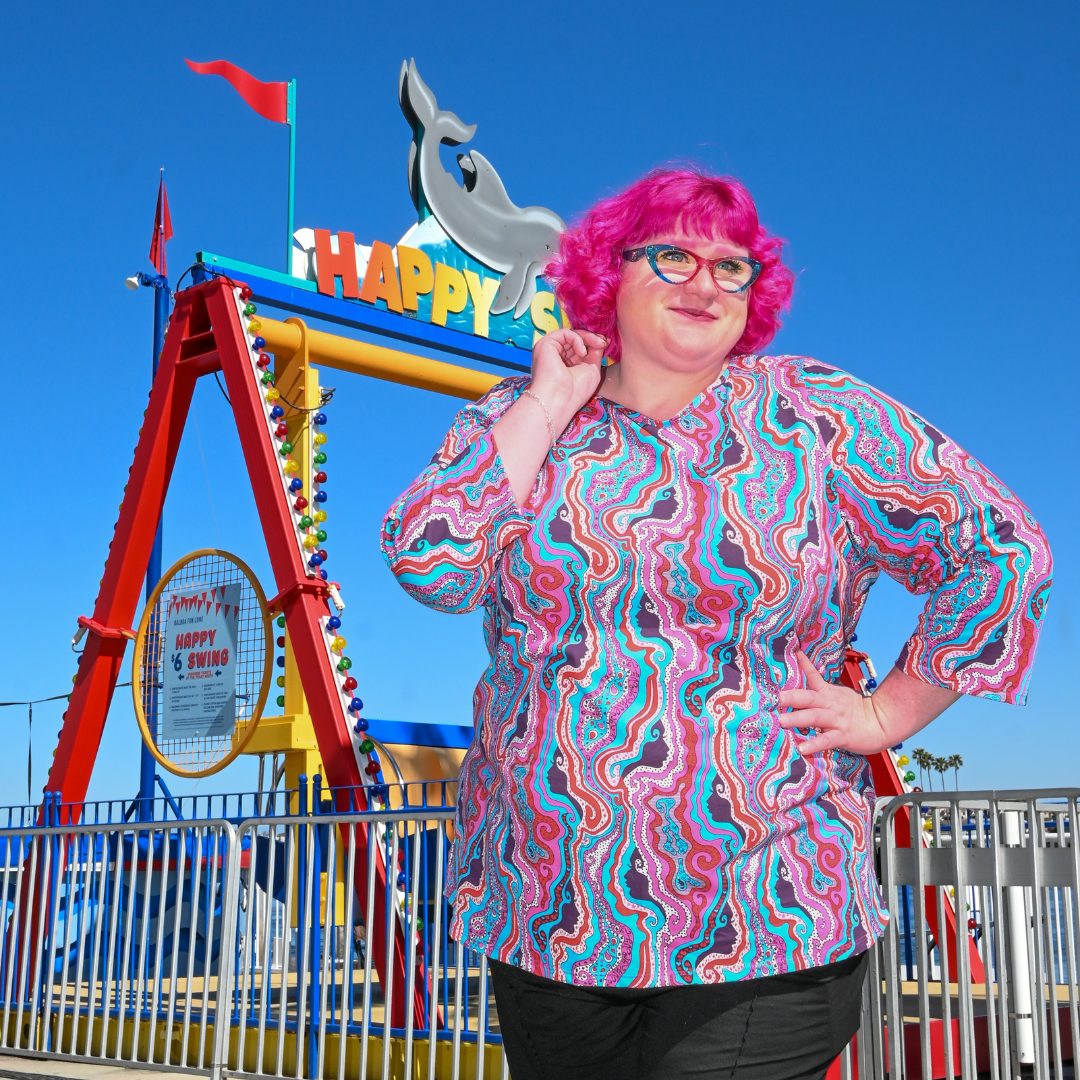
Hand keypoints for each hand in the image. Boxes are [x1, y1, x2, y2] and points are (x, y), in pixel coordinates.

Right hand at [530, 328, 608, 430]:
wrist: (560, 399)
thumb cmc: (576, 391)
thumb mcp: (592, 370)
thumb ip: (595, 353)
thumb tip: (601, 340)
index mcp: (566, 365)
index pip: (579, 348)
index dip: (593, 342)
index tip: (607, 342)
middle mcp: (556, 357)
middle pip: (576, 339)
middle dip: (592, 338)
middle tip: (604, 341)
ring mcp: (550, 350)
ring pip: (571, 334)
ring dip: (588, 338)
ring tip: (598, 344)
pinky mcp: (545, 344)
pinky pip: (565, 333)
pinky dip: (577, 339)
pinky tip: (582, 352)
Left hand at [776, 651, 891, 756]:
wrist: (882, 722)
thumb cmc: (856, 710)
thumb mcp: (838, 695)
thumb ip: (819, 691)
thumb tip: (800, 688)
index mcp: (828, 693)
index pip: (814, 675)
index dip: (804, 664)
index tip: (793, 653)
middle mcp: (829, 704)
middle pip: (807, 697)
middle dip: (788, 697)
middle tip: (772, 698)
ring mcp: (836, 719)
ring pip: (813, 717)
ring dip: (796, 718)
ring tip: (781, 721)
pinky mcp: (843, 735)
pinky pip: (826, 740)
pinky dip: (814, 744)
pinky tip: (802, 748)